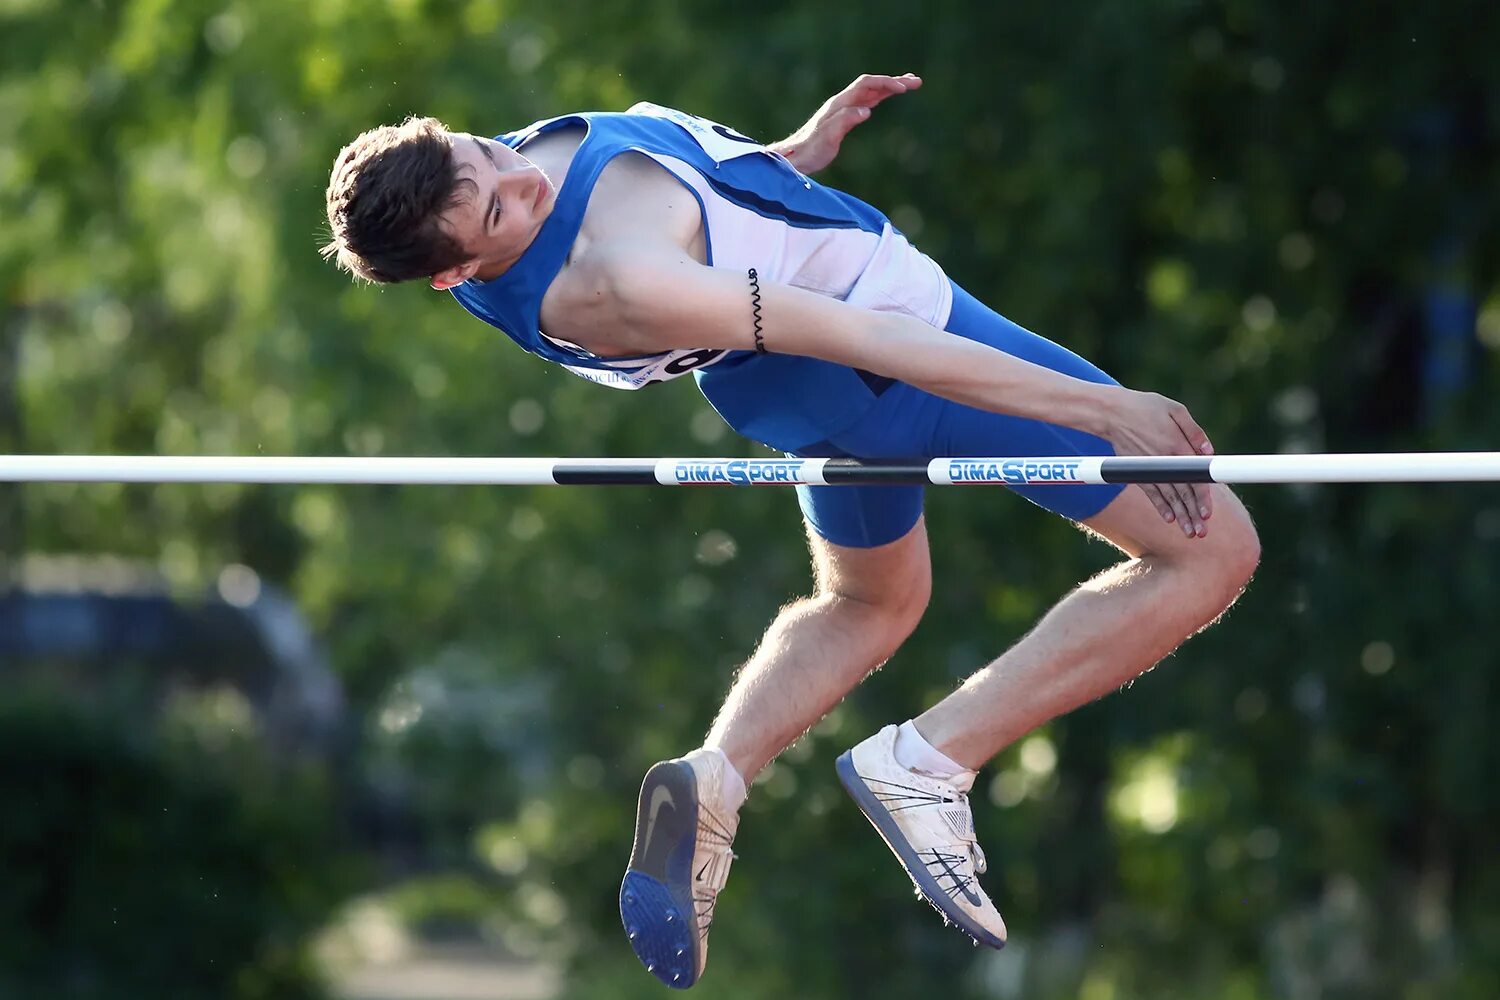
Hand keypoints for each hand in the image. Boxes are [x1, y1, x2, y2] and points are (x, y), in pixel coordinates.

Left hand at [771, 73, 922, 174]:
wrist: (795, 157)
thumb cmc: (810, 150)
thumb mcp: (828, 138)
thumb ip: (845, 121)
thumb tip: (866, 110)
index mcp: (840, 104)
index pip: (867, 85)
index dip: (886, 83)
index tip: (904, 88)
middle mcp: (842, 103)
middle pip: (872, 85)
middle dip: (894, 82)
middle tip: (917, 82)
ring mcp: (844, 109)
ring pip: (871, 92)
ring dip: (890, 87)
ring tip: (910, 85)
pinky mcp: (844, 118)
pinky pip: (866, 102)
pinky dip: (880, 97)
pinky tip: (887, 97)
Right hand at [1100, 388, 1215, 537]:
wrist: (1110, 413)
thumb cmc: (1144, 407)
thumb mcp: (1174, 409)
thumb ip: (1194, 431)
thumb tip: (1209, 452)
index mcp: (1177, 445)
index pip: (1194, 477)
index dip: (1202, 498)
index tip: (1207, 514)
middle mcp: (1164, 460)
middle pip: (1182, 493)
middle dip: (1193, 514)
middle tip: (1201, 532)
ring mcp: (1149, 468)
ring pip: (1168, 497)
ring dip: (1179, 516)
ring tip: (1189, 532)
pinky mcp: (1137, 471)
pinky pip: (1150, 493)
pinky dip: (1160, 506)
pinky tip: (1169, 519)